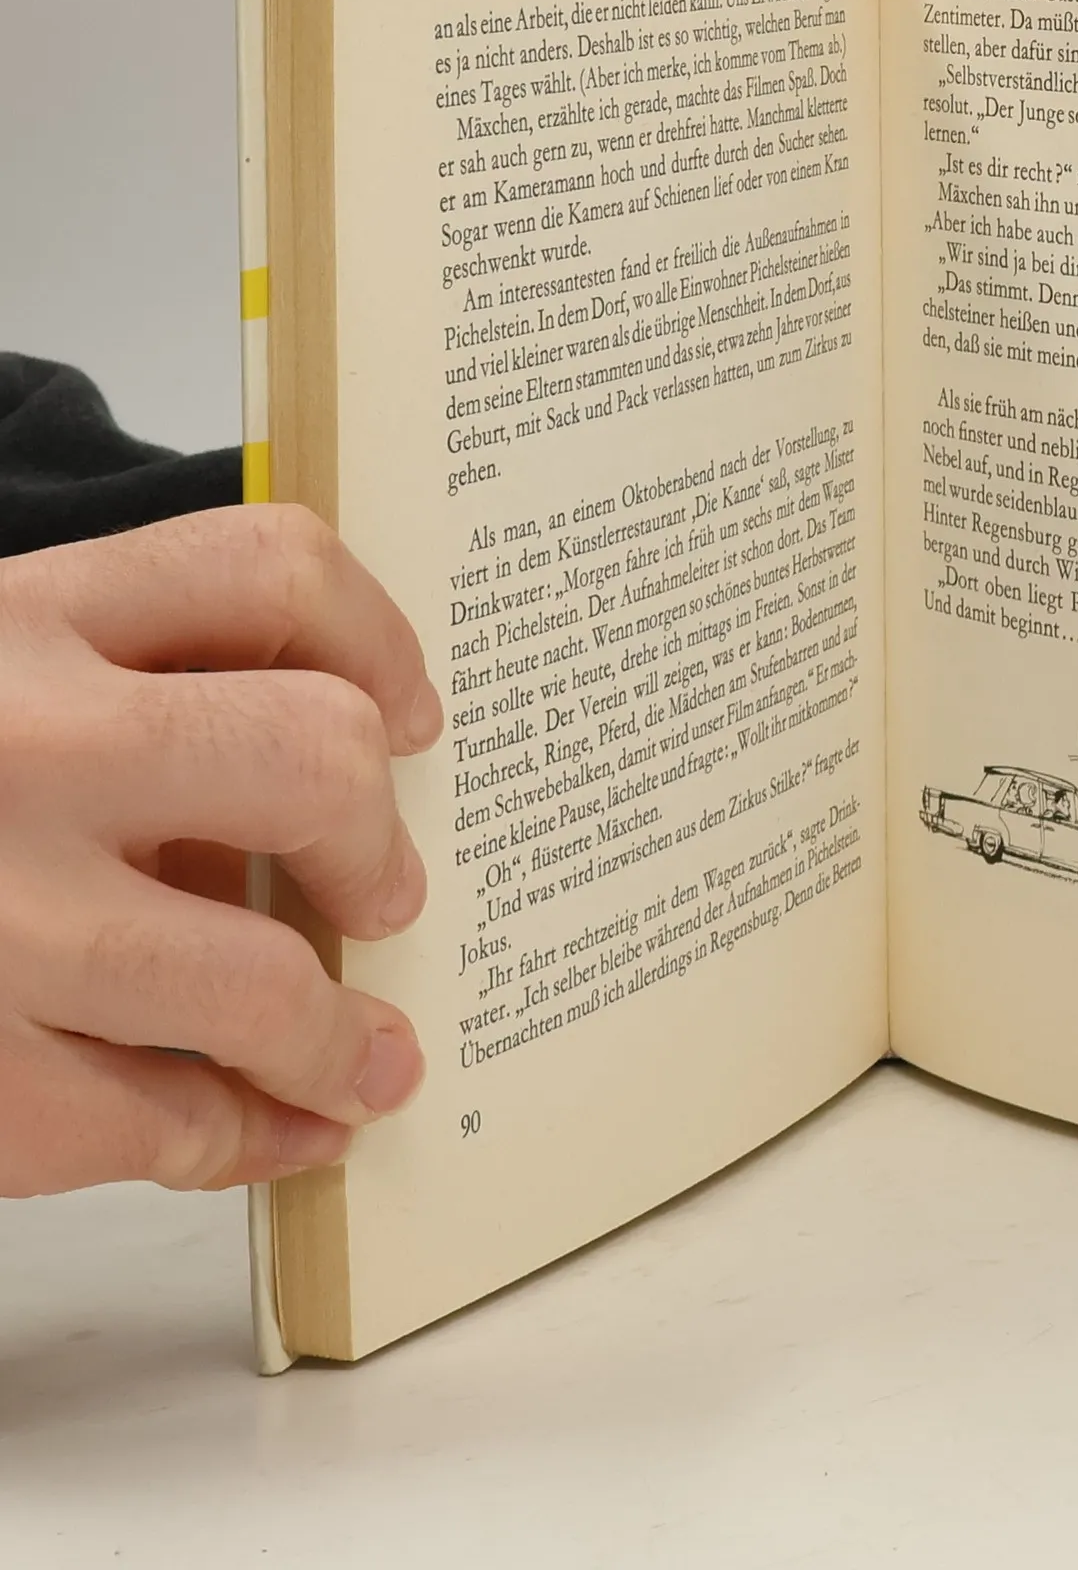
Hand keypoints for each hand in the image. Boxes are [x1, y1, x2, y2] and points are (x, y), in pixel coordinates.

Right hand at [0, 506, 439, 1195]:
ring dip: (344, 1039)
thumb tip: (315, 790)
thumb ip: (107, 691)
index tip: (408, 716)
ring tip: (374, 1060)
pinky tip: (279, 1135)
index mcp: (14, 618)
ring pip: (261, 981)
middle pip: (313, 759)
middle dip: (375, 843)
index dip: (377, 640)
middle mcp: (13, 748)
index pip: (267, 568)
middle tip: (384, 893)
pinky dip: (244, 1139)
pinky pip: (157, 1124)